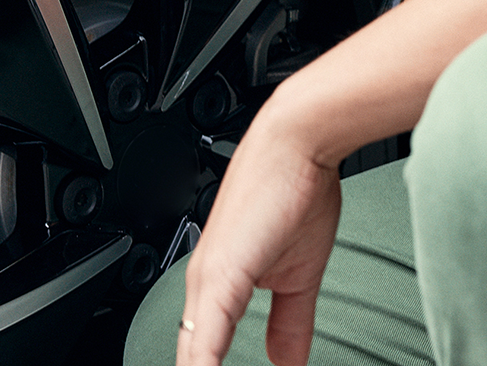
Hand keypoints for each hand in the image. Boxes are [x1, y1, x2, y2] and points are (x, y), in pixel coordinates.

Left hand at [179, 91, 343, 365]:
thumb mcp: (298, 275)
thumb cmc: (295, 191)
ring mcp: (207, 282)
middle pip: (187, 359)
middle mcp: (202, 286)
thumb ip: (290, 322)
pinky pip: (205, 341)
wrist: (299, 142)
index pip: (200, 355)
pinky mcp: (221, 275)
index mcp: (215, 286)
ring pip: (190, 356)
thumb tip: (289, 362)